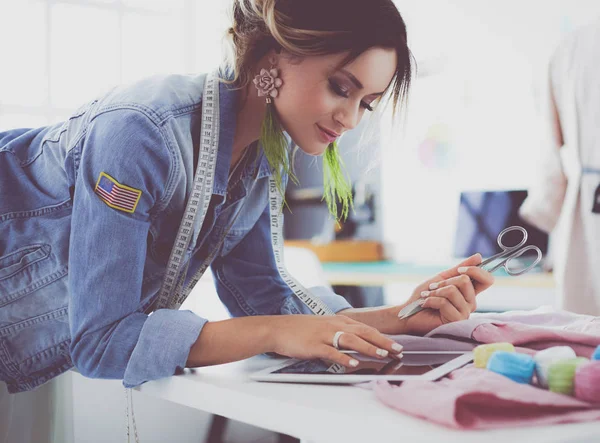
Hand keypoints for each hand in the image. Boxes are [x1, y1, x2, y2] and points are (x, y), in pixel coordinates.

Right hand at [268, 314, 403, 368]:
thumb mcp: (324, 327)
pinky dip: (344, 357)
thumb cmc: (301, 329)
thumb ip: (340, 333)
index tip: (396, 345)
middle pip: (363, 332)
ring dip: (368, 347)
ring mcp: (325, 335)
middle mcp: (334, 325)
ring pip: (351, 340)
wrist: (278, 328)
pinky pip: (332, 351)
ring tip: (382, 354)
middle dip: (382, 341)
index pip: (366, 328)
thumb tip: (356, 345)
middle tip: (398, 350)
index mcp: (338, 321)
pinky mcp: (315, 345)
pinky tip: (354, 362)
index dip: (382, 337)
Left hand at [399, 253, 494, 334]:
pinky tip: (426, 304)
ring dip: (435, 291)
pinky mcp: (455, 321)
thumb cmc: (425, 296)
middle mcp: (470, 303)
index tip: (459, 270)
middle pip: (465, 281)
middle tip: (433, 288)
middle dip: (444, 281)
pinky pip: (445, 303)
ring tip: (427, 296)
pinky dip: (431, 300)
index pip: (487, 280)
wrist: (409, 312)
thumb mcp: (442, 278)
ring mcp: (464, 313)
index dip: (475, 270)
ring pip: (453, 291)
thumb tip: (479, 257)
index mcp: (469, 292)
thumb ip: (460, 268)